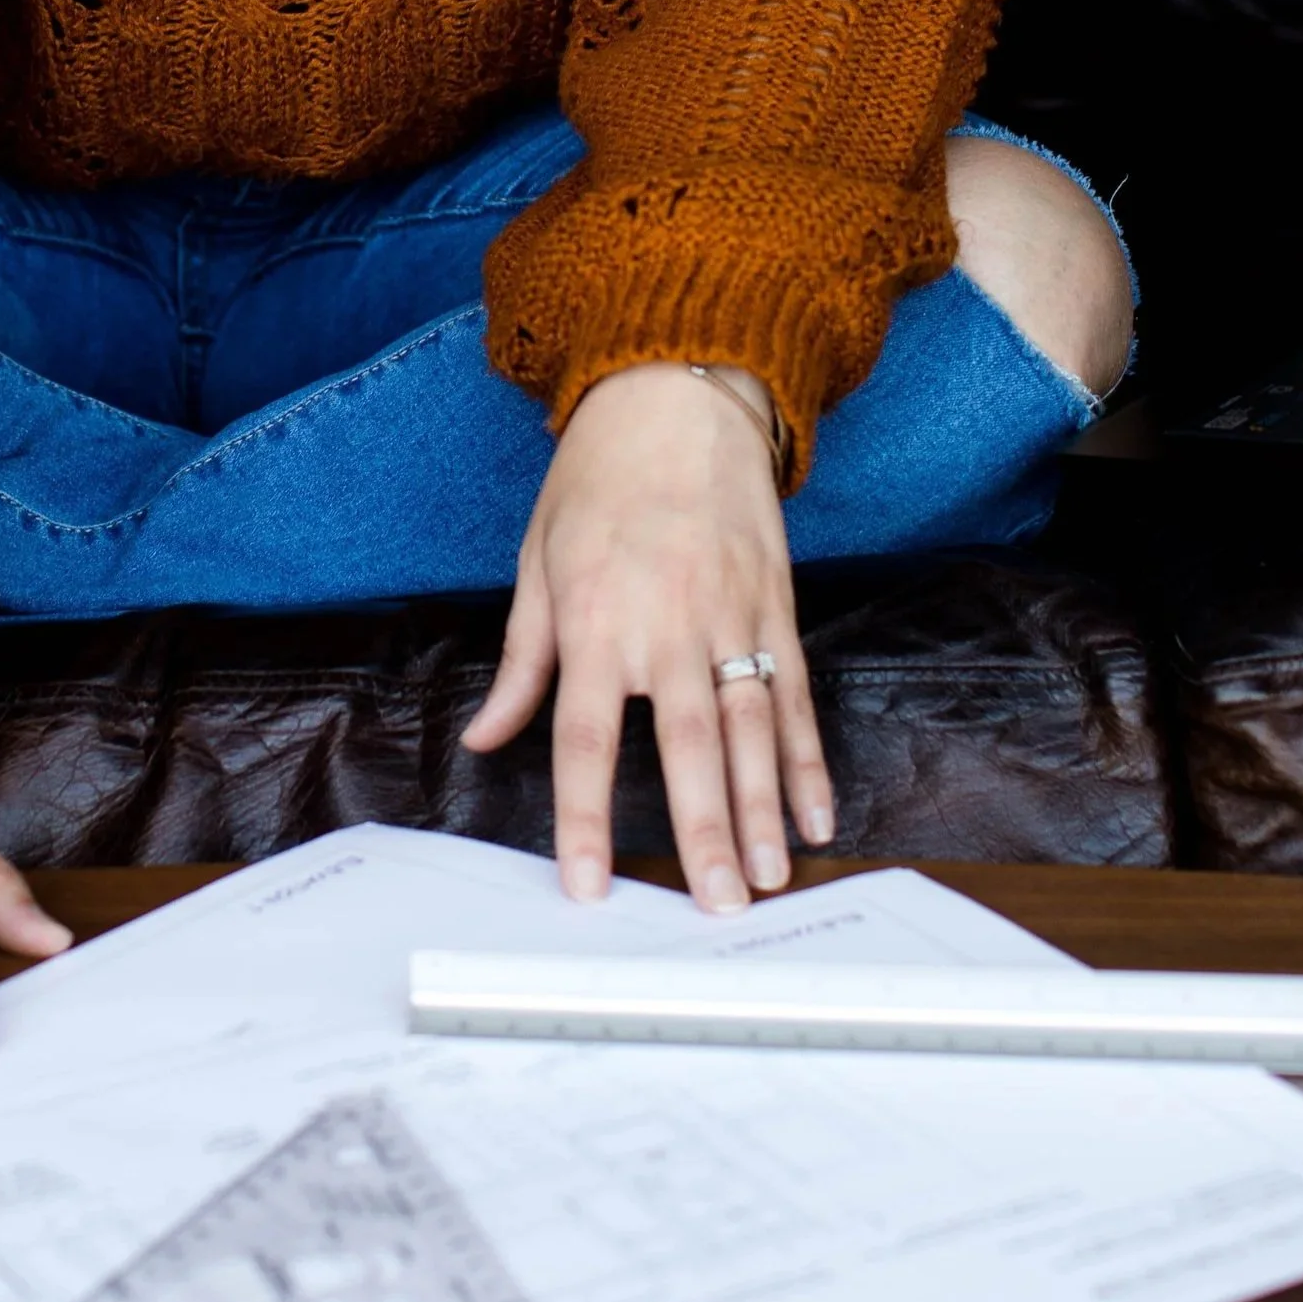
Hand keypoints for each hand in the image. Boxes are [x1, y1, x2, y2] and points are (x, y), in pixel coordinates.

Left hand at [461, 362, 834, 912]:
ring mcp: (732, 617)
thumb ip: (522, 663)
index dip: (584, 818)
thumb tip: (485, 738)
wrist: (675, 398)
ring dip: (765, 810)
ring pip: (753, 730)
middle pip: (687, 748)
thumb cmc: (595, 483)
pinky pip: (797, 696)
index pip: (586, 740)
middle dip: (704, 831)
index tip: (588, 885)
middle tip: (718, 904)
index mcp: (596, 622)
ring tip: (773, 876)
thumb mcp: (536, 564)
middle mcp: (668, 627)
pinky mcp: (776, 606)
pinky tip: (817, 814)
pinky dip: (809, 760)